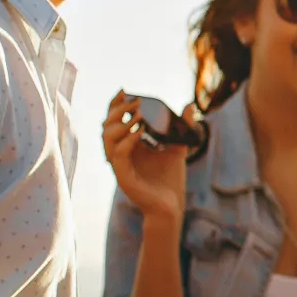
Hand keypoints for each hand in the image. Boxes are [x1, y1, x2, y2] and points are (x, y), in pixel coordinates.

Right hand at [102, 92, 187, 226]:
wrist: (171, 206)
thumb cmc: (170, 179)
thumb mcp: (178, 147)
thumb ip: (183, 127)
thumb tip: (190, 105)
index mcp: (128, 145)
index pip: (115, 121)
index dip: (116, 105)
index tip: (124, 90)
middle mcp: (120, 154)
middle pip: (107, 126)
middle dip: (118, 111)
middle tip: (136, 102)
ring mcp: (120, 166)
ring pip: (107, 140)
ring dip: (121, 124)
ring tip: (139, 115)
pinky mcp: (123, 177)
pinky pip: (117, 156)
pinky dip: (126, 142)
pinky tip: (139, 132)